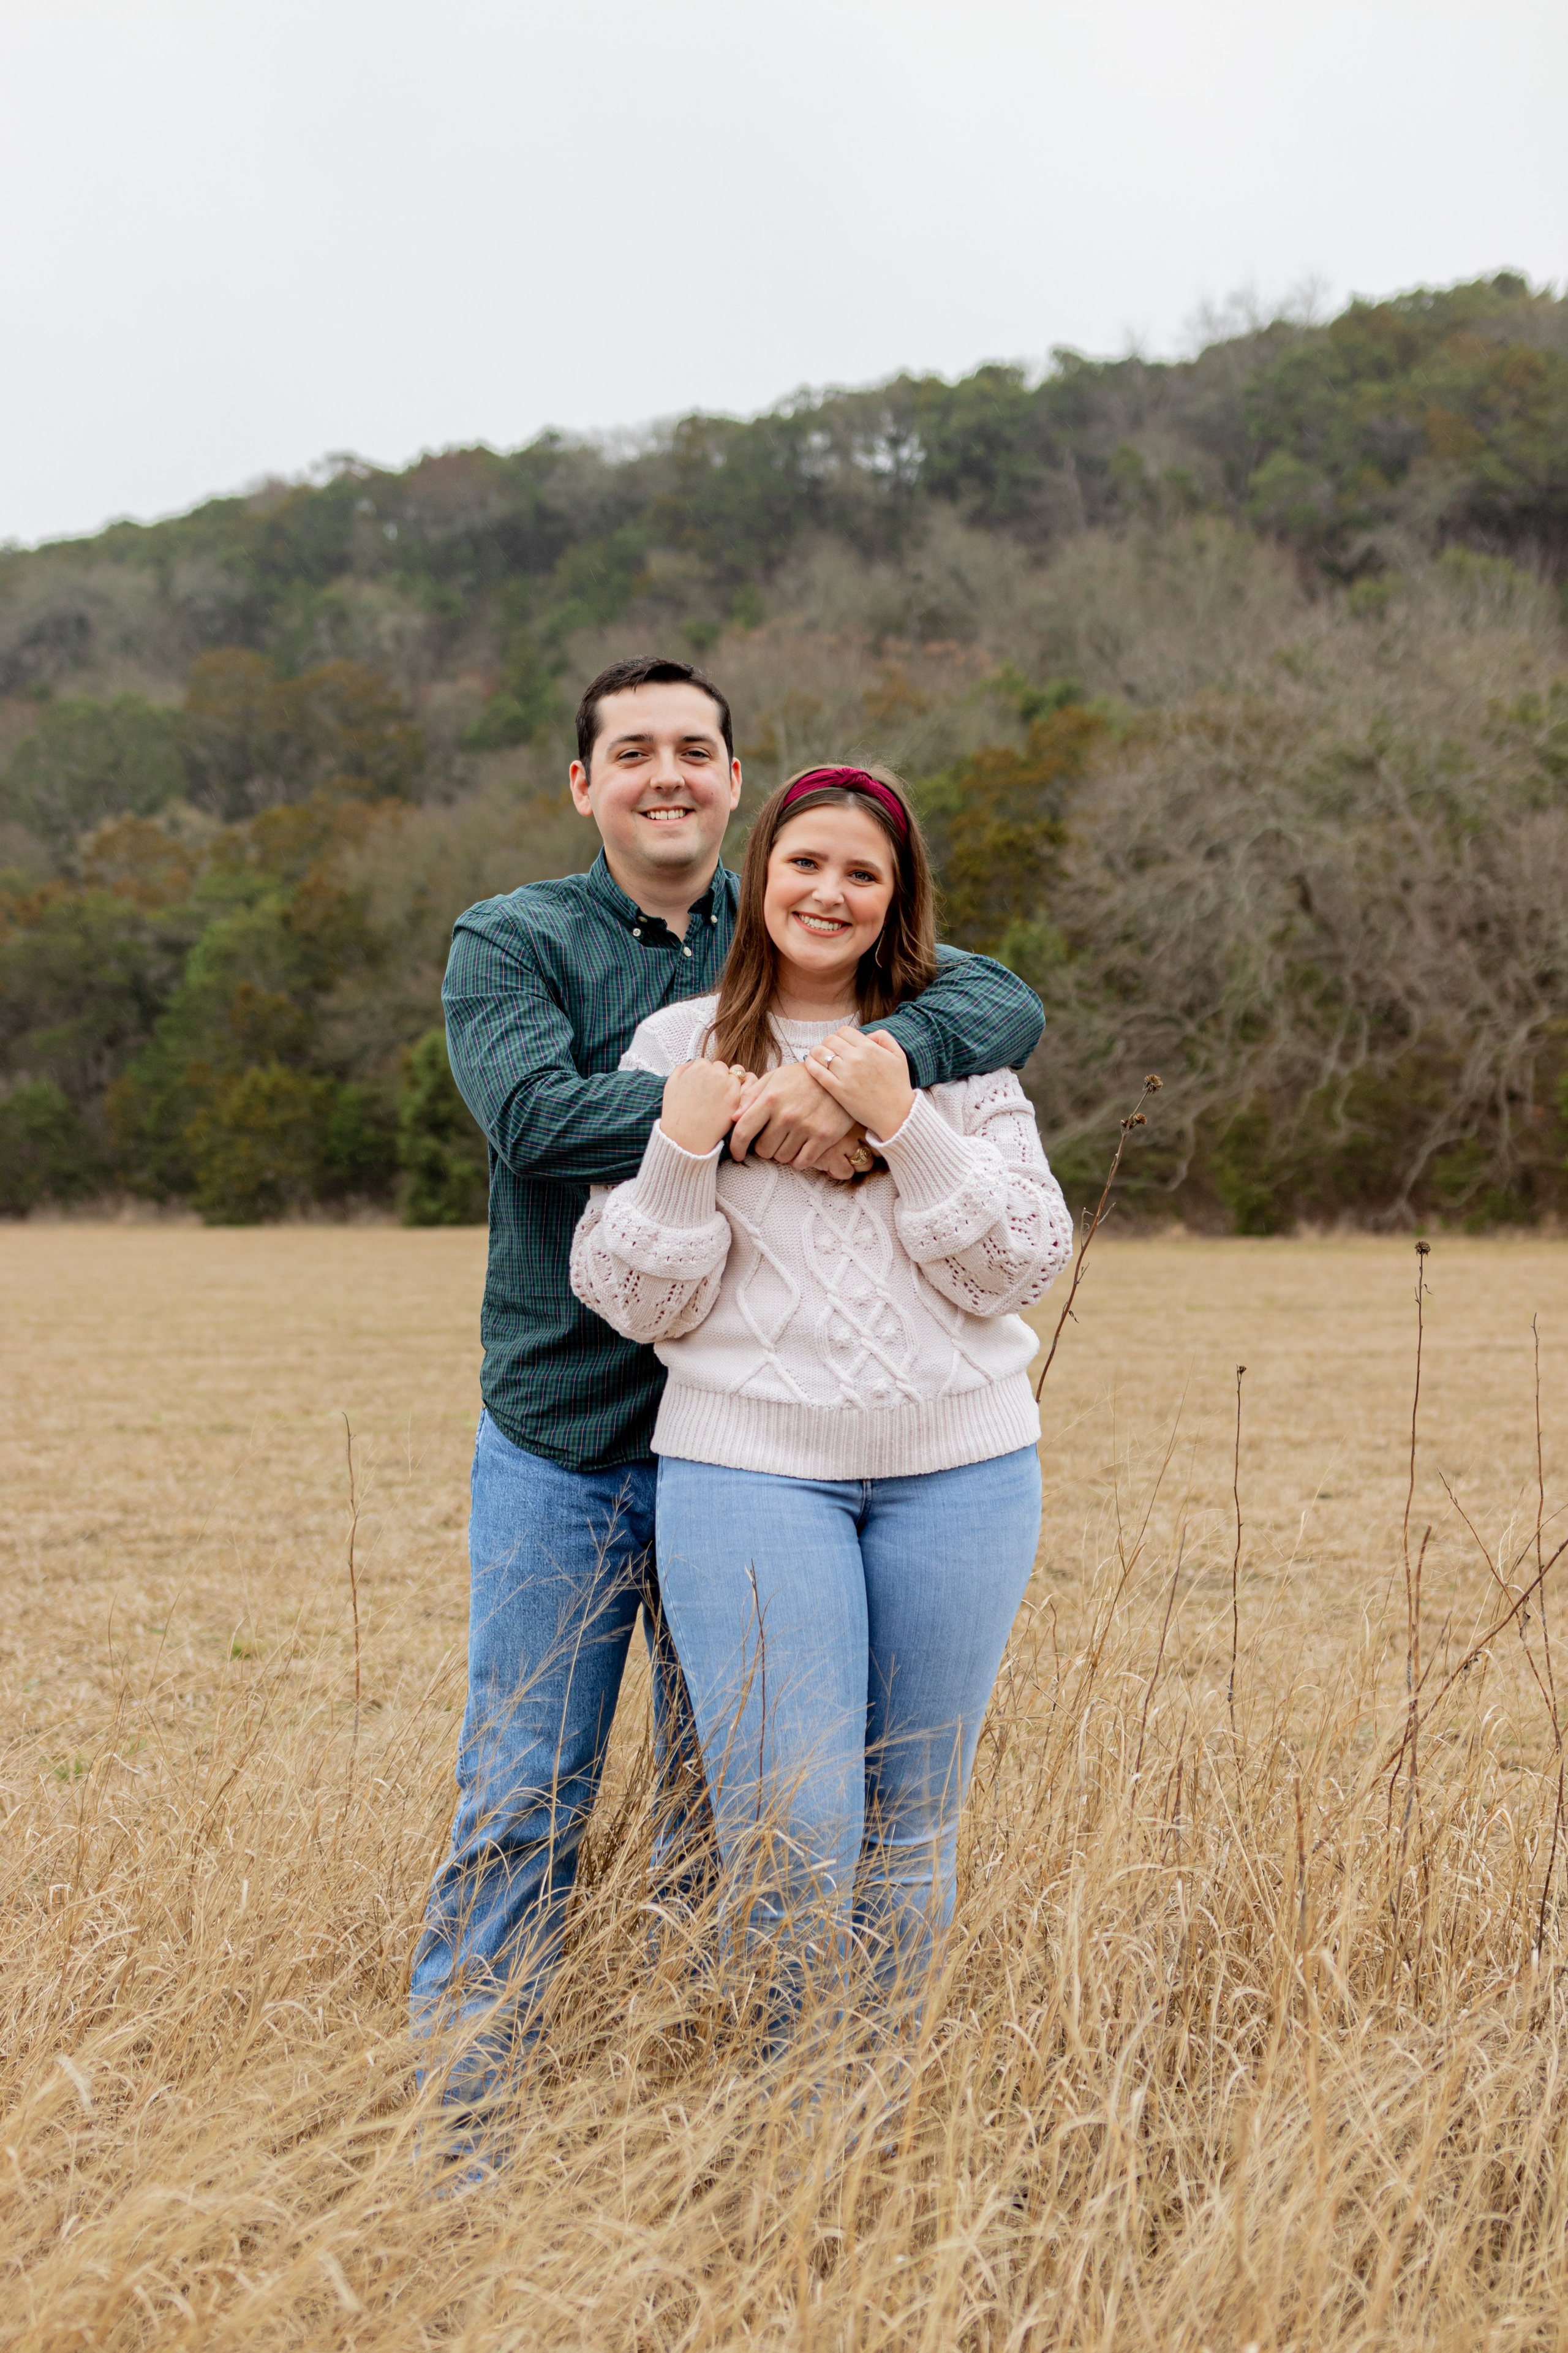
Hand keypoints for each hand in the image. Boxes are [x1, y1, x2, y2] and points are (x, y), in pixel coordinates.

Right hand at [659, 1060, 750, 1155]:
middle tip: (708, 1095)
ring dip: (729, 1086)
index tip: (699, 1089)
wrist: (685, 1139)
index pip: (707, 1063)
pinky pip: (742, 1092)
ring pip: (735, 1078)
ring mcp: (730, 1086)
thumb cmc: (676, 1113)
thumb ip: (684, 1068)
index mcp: (700, 1066)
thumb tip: (694, 1063)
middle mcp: (717, 1073)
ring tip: (717, 1102)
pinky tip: (724, 1108)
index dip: (703, 1077)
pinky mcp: (738, 1100)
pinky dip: (736, 1097)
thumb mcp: (671, 1084)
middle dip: (717, 1078)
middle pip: (722, 1068)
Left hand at [729, 1059, 858, 1169]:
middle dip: (764, 1147)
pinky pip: (802, 1162)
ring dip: (782, 1152)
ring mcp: (806, 1127)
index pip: (743, 1131)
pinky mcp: (824, 1137)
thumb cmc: (803, 1077)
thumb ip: (752, 1096)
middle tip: (773, 1138)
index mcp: (770, 1099)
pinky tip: (801, 1148)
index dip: (736, 1147)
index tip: (737, 1154)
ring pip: (782, 1158)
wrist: (840, 1074)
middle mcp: (786, 1115)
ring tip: (789, 1139)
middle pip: (763, 1150)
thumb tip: (733, 1118)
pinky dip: (799, 1160)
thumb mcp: (775, 1077)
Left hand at [805, 1028, 914, 1140]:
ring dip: (816, 1052)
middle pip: (830, 1040)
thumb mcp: (898, 1055)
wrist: (897, 1114)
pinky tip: (810, 1064)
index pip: (845, 1031)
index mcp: (869, 1048)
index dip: (840, 1035)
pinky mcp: (838, 1090)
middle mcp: (856, 1058)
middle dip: (828, 1043)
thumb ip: (884, 1038)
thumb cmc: (898, 1085)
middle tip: (828, 1051)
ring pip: (820, 1053)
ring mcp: (845, 1074)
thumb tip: (866, 1035)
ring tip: (817, 1056)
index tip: (839, 1043)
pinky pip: (817, 1072)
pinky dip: (810, 1064)